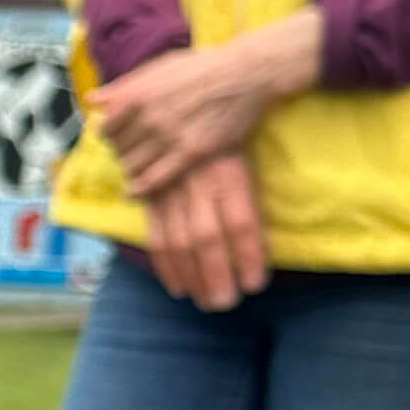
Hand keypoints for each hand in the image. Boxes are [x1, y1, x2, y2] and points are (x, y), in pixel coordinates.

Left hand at [91, 8, 321, 195]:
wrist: (244, 74)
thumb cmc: (202, 66)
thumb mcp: (159, 67)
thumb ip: (124, 86)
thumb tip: (92, 100)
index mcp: (138, 94)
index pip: (105, 129)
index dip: (108, 136)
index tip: (116, 138)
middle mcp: (149, 117)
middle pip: (119, 149)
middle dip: (121, 153)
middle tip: (129, 154)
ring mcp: (169, 137)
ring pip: (133, 166)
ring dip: (130, 169)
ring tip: (135, 169)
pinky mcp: (191, 153)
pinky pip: (155, 179)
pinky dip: (140, 188)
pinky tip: (134, 191)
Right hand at [140, 154, 268, 308]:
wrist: (181, 107)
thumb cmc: (226, 139)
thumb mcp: (246, 158)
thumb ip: (249, 200)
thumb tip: (259, 248)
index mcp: (228, 173)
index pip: (241, 223)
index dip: (249, 257)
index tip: (255, 284)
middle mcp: (198, 183)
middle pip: (207, 238)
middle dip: (217, 276)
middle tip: (226, 303)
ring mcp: (170, 190)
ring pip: (178, 243)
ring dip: (192, 278)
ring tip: (206, 302)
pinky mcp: (150, 195)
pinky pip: (156, 236)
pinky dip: (166, 267)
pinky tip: (179, 287)